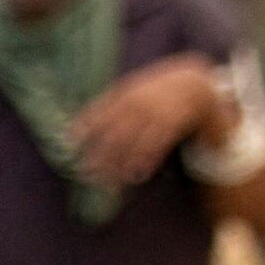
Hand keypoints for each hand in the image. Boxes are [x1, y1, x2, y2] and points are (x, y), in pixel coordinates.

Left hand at [69, 54, 229, 191]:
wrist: (195, 82)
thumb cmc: (155, 90)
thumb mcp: (132, 88)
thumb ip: (108, 103)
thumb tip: (74, 126)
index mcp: (128, 93)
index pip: (102, 110)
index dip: (86, 125)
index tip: (70, 141)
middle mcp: (141, 103)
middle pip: (115, 131)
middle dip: (99, 152)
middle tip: (85, 171)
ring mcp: (157, 114)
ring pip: (135, 142)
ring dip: (120, 164)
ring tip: (107, 182)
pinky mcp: (173, 124)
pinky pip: (157, 145)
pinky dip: (145, 161)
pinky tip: (134, 176)